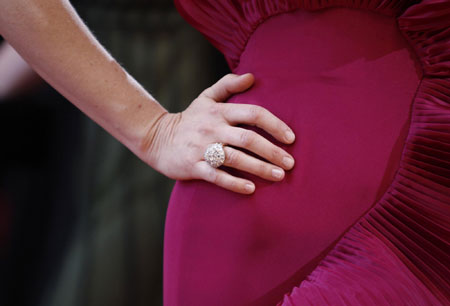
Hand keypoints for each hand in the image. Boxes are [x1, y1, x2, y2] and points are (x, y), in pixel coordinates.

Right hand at [140, 73, 294, 194]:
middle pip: (248, 139)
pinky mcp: (193, 166)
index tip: (291, 138)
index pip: (253, 114)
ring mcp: (202, 148)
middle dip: (272, 152)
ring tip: (279, 176)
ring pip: (235, 158)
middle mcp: (212, 128)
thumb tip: (252, 76)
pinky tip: (251, 189)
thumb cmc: (189, 119)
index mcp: (219, 112)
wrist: (156, 138)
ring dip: (259, 168)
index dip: (275, 125)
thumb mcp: (206, 98)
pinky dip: (234, 183)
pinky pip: (216, 176)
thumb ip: (228, 85)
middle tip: (291, 164)